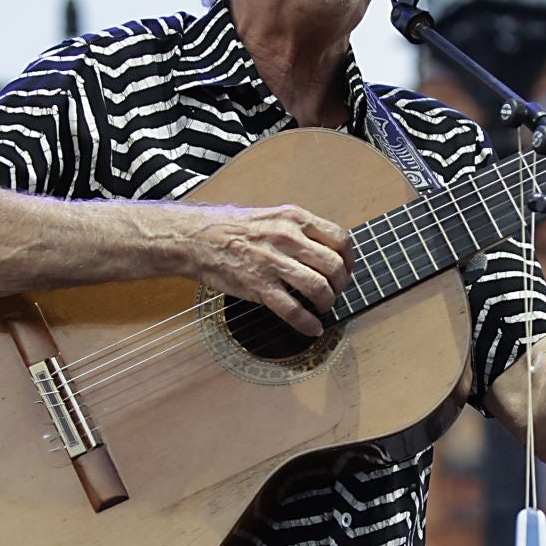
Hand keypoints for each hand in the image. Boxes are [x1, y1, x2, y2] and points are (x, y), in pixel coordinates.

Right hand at [184, 203, 353, 336]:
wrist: (195, 238)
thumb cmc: (230, 227)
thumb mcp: (271, 216)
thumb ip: (298, 231)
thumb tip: (322, 250)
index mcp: (294, 219)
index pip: (340, 239)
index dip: (349, 260)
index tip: (346, 270)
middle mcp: (288, 238)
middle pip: (334, 266)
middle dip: (341, 285)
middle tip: (335, 292)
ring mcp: (273, 263)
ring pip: (319, 288)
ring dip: (327, 303)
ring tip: (323, 307)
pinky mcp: (259, 286)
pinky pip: (293, 310)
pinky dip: (308, 323)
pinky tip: (313, 328)